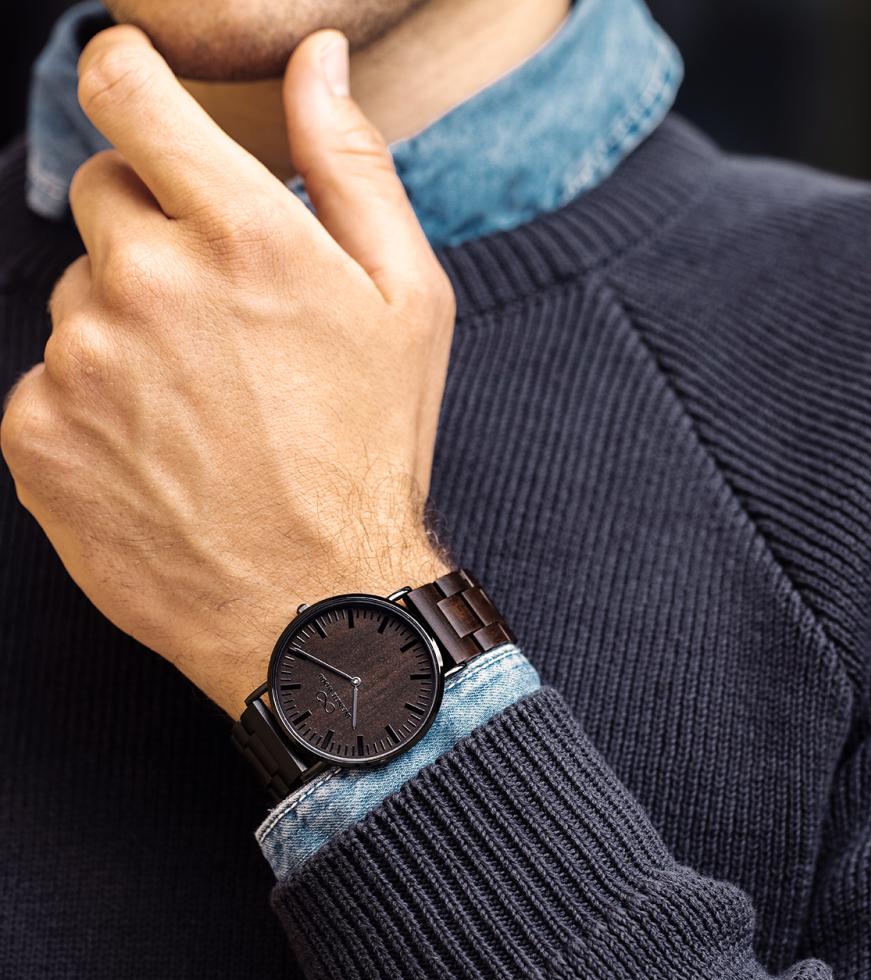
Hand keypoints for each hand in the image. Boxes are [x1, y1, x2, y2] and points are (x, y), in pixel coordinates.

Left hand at [0, 26, 453, 719]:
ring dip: (127, 324)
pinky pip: (47, 376)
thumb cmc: (371, 449)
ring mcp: (79, 361)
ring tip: (201, 403)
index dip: (125, 73)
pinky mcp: (36, 433)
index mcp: (241, 235)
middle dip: (156, 231)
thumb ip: (352, 165)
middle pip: (102, 196)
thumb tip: (319, 61)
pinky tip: (161, 448)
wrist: (315, 600)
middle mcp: (144, 283)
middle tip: (224, 319)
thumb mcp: (407, 302)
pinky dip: (94, 399)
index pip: (125, 88)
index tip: (136, 91)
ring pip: (78, 295)